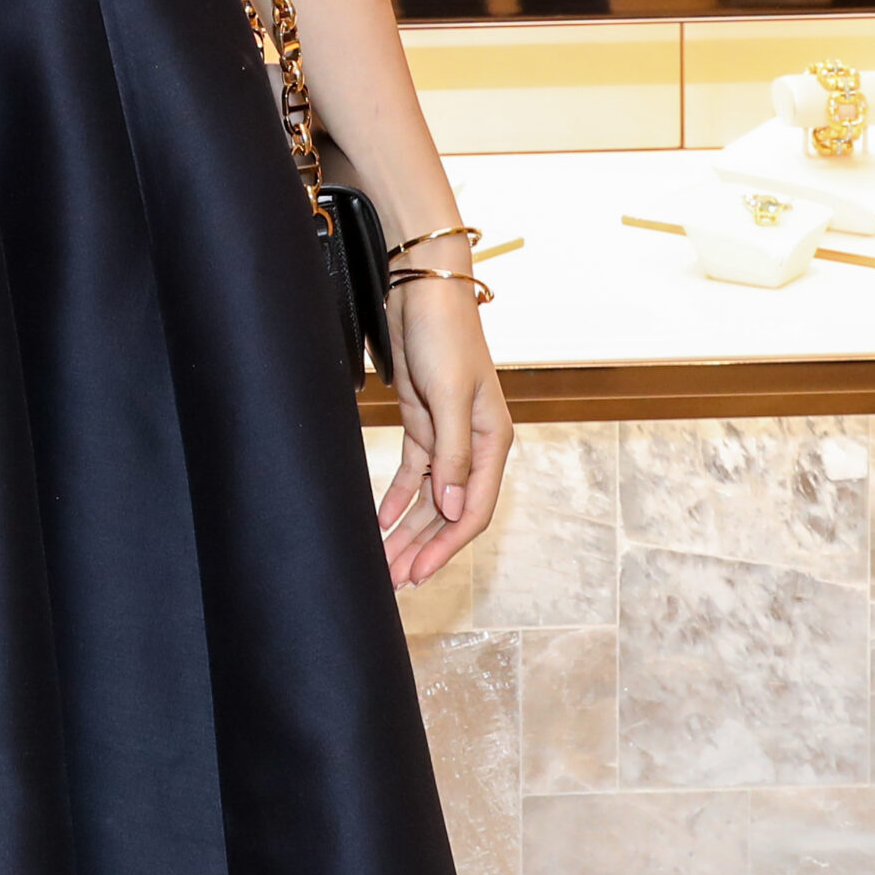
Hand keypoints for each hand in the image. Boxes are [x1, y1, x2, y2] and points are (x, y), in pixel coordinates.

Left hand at [375, 276, 511, 588]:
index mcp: (492, 442)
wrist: (422, 292)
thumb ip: (453, 454)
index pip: (473, 510)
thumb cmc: (444, 335)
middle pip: (449, 512)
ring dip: (408, 531)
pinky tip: (382, 523)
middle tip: (394, 582)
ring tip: (385, 563)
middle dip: (423, 548)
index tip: (417, 573)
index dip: (446, 546)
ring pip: (429, 499)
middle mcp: (473, 445)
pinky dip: (397, 501)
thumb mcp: (450, 394)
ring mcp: (446, 437)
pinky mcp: (422, 424)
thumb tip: (456, 511)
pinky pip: (412, 476)